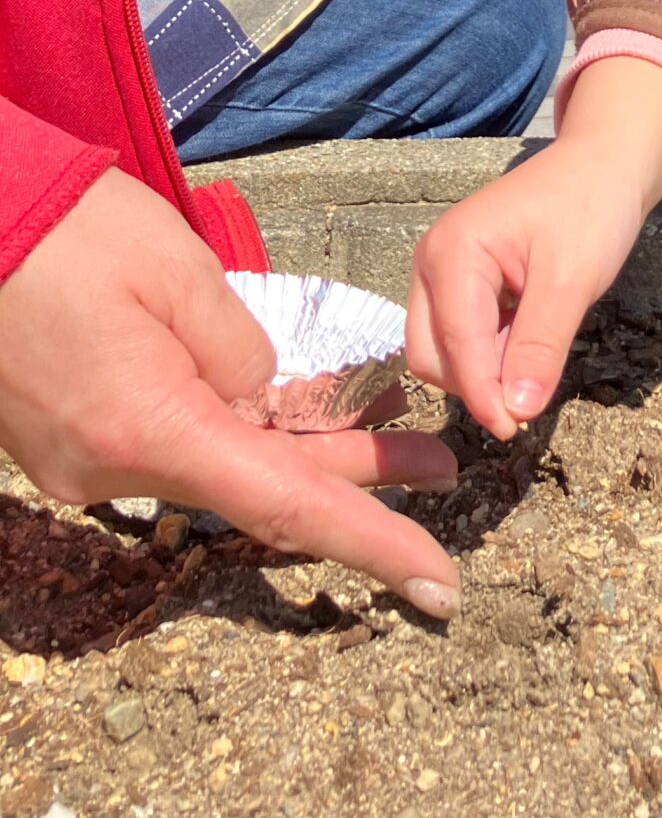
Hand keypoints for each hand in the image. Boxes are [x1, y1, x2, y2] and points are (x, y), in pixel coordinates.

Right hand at [0, 171, 460, 616]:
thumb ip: (243, 350)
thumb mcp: (183, 272)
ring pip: (214, 466)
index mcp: (149, 430)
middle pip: (258, 487)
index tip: (440, 584)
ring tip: (382, 415)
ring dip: (294, 445)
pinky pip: (167, 447)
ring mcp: (79, 467)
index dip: (373, 544)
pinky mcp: (65, 446)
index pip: (286, 506)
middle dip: (355, 478)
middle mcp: (111, 471)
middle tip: (440, 461)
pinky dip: (229, 430)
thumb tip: (262, 397)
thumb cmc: (69, 232)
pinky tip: (282, 400)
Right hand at [407, 64, 661, 440]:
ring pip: (441, 350)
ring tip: (538, 349)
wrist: (604, 165)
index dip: (485, 395)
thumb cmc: (590, 209)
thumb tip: (517, 411)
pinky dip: (489, 351)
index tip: (517, 429)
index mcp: (452, 253)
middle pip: (432, 355)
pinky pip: (459, 334)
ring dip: (483, 368)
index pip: (456, 347)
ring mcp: (440, 270)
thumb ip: (540, 346)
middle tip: (531, 396)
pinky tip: (528, 337)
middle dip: (476, 384)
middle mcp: (432, 261)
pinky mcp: (456, 280)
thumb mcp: (571, 281)